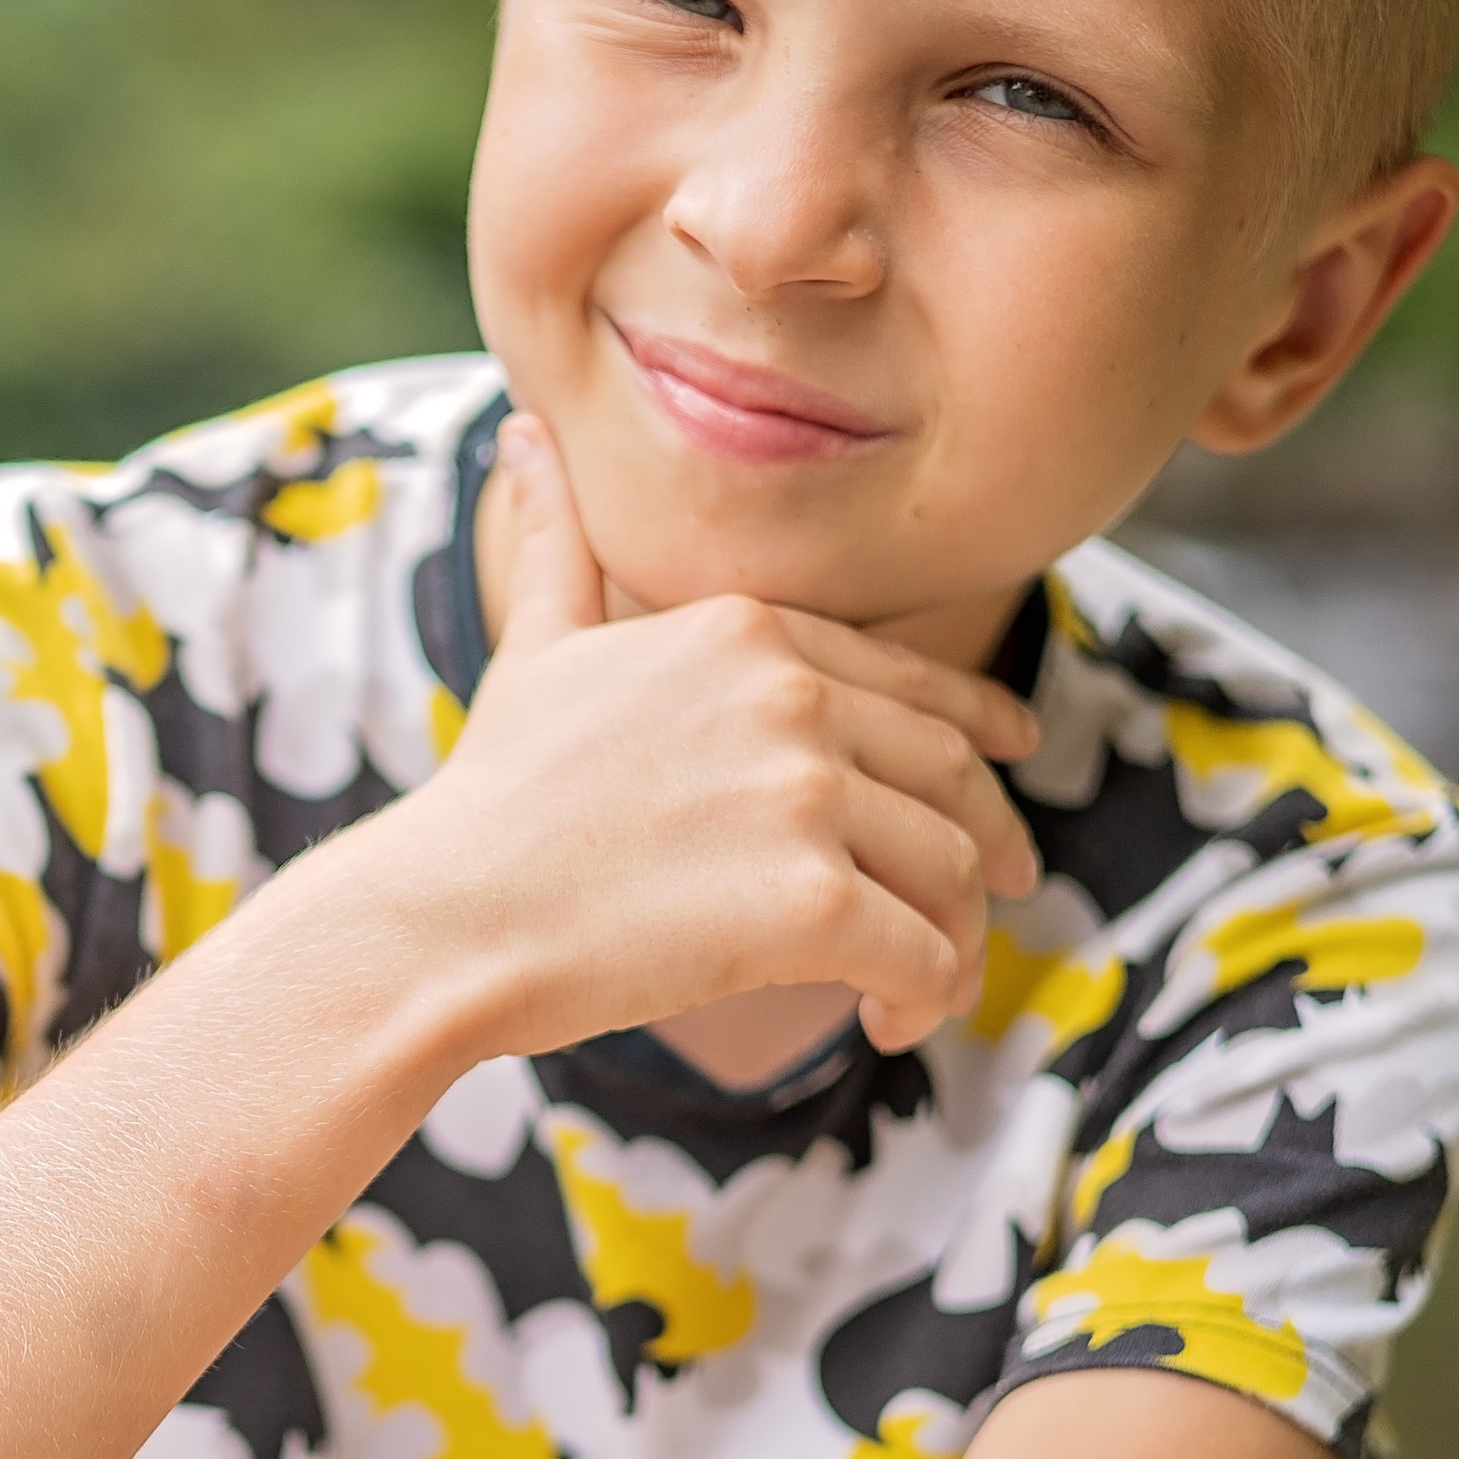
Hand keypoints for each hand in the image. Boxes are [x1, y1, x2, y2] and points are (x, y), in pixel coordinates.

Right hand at [396, 413, 1039, 1060]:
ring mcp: (805, 797)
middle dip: (993, 835)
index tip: (1016, 752)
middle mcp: (790, 696)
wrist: (442, 915)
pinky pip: (923, 955)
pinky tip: (887, 1023)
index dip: (978, 720)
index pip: (906, 678)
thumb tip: (525, 435)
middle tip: (1012, 888)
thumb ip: (558, 543)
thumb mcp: (535, 647)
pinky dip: (925, 997)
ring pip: (951, 870)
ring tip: (916, 988)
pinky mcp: (811, 904)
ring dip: (954, 938)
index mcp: (744, 630)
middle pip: (950, 774)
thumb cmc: (487, 798)